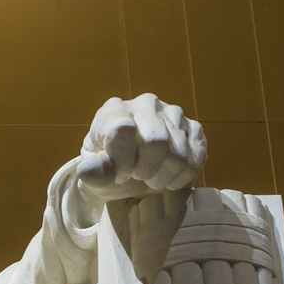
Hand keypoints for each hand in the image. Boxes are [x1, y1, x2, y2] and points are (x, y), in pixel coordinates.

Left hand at [74, 95, 206, 195]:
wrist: (135, 173)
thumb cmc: (112, 171)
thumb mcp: (97, 177)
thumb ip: (93, 174)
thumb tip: (86, 171)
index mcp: (114, 110)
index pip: (123, 130)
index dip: (123, 161)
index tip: (120, 174)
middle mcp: (145, 103)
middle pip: (157, 141)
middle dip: (147, 170)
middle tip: (139, 177)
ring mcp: (172, 112)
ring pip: (179, 152)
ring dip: (165, 176)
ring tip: (152, 179)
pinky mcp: (192, 126)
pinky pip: (197, 154)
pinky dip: (183, 176)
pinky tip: (170, 178)